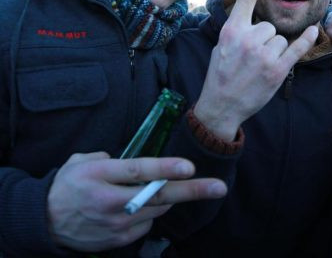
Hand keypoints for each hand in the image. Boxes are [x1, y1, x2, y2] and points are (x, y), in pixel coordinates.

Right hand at [48, 152, 226, 251]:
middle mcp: (109, 202)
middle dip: (191, 191)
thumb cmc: (67, 185)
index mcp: (99, 176)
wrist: (45, 222)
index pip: (137, 171)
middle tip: (218, 187)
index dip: (164, 169)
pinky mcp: (118, 240)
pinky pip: (146, 224)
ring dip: (171, 198)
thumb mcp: (81, 161)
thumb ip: (109, 158)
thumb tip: (133, 163)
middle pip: (156, 196)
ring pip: (156, 210)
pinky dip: (152, 212)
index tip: (189, 167)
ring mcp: (115, 225)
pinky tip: (145, 204)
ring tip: (180, 186)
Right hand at [194, 0, 317, 140]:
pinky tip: (314, 31)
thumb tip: (252, 20)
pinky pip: (297, 48)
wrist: (221, 104)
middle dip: (264, 38)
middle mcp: (248, 39)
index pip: (245, 0)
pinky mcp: (277, 70)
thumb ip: (237, 30)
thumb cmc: (220, 74)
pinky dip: (307, 39)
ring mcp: (264, 55)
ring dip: (275, 49)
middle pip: (269, 26)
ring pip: (280, 39)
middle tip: (251, 56)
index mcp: (231, 31)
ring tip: (259, 65)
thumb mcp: (221, 46)